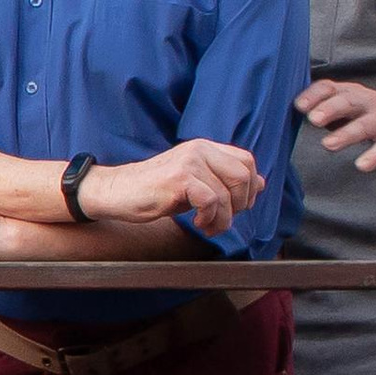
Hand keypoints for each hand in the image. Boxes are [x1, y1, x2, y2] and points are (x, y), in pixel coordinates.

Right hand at [80, 138, 265, 235]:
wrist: (114, 192)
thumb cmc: (152, 191)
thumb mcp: (193, 182)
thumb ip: (222, 180)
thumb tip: (260, 183)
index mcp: (204, 148)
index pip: (246, 161)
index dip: (249, 187)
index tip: (236, 206)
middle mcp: (199, 150)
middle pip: (244, 175)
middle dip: (240, 204)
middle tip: (223, 219)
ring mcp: (189, 163)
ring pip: (227, 193)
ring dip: (223, 218)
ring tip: (208, 227)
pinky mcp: (179, 179)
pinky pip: (211, 200)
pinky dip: (209, 218)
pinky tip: (196, 223)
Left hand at [299, 79, 375, 173]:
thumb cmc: (359, 114)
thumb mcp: (340, 107)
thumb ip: (317, 110)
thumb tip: (275, 120)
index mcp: (346, 93)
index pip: (328, 88)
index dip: (313, 95)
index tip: (298, 106)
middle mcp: (364, 102)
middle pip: (347, 102)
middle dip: (330, 109)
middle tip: (314, 119)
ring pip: (364, 125)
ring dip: (347, 134)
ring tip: (328, 144)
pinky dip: (375, 155)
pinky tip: (362, 165)